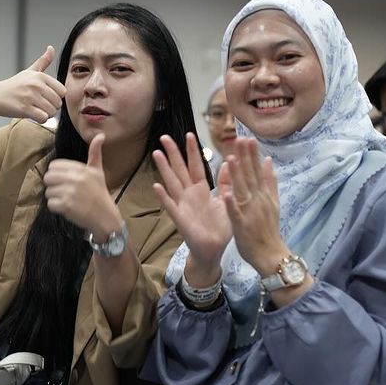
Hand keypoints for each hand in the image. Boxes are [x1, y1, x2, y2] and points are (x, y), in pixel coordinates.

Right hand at [0, 46, 65, 122]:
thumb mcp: (29, 71)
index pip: (62, 91)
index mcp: (40, 76)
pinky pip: (43, 118)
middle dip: (52, 107)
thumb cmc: (14, 85)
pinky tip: (33, 115)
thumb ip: (43, 61)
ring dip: (46, 114)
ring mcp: (30, 96)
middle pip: (58, 103)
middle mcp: (36, 85)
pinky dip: (40, 119)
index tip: (46, 97)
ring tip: (37, 110)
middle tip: (41, 106)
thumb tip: (51, 47)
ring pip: (52, 112)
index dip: (56, 97)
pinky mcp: (24, 108)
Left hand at [44, 134, 120, 235]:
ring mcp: (70, 192)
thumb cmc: (100, 193)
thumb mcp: (98, 171)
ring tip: (68, 201)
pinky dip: (57, 208)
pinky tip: (67, 209)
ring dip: (55, 198)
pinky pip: (50, 204)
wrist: (105, 217)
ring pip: (48, 192)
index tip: (66, 181)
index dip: (57, 174)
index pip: (54, 166)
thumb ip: (95, 153)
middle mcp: (76, 178)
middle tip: (64, 192)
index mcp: (81, 169)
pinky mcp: (67, 205)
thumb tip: (100, 135)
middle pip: (48, 177)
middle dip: (54, 186)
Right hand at [152, 133, 231, 273]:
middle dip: (173, 153)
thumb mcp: (225, 201)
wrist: (214, 250)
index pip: (196, 166)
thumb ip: (225, 183)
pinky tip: (156, 186)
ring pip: (172, 183)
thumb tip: (229, 163)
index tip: (189, 134)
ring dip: (164, 168)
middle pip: (180, 169)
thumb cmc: (219, 228)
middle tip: (165, 137)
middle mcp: (189, 195)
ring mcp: (182, 205)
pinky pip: (170, 206)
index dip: (193, 151)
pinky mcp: (180, 218)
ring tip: (157, 153)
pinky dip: (163, 196)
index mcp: (201, 190)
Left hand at [222, 137, 286, 275]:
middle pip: (250, 176)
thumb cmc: (269, 229)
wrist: (271, 255)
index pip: (257, 170)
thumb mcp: (274, 202)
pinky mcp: (242, 225)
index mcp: (263, 194)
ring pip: (242, 191)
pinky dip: (231, 203)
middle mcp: (258, 200)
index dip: (252, 154)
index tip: (248, 137)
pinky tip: (227, 193)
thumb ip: (270, 181)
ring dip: (236, 175)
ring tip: (229, 158)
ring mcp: (250, 212)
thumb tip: (269, 161)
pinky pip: (235, 213)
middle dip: (244, 157)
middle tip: (239, 138)